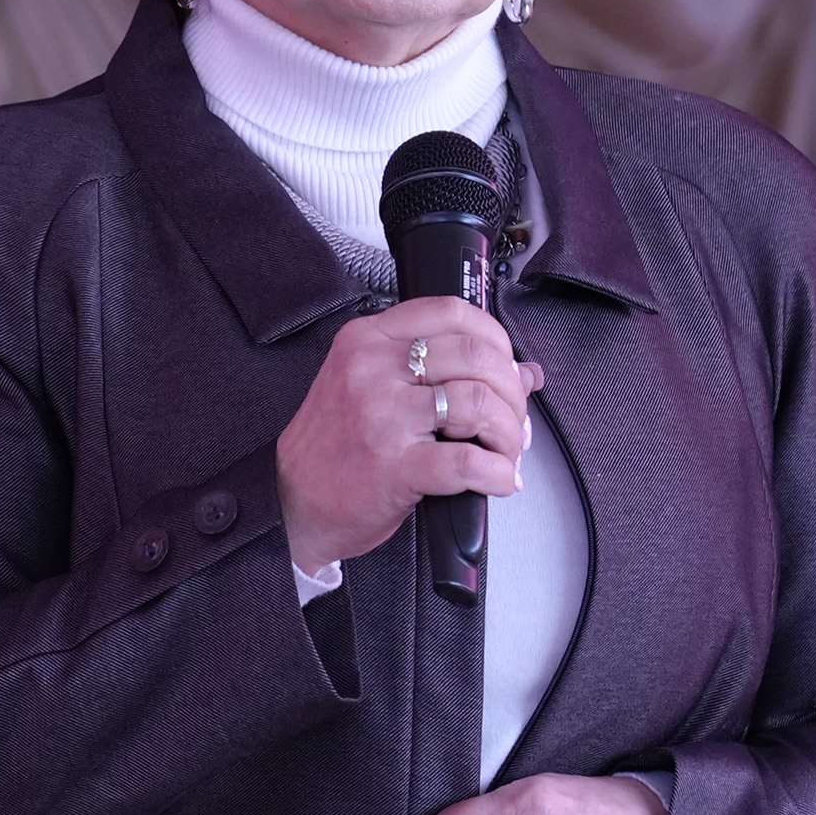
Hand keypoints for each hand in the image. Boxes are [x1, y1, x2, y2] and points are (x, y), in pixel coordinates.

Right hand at [275, 299, 543, 575]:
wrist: (292, 502)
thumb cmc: (334, 445)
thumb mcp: (369, 385)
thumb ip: (437, 369)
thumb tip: (523, 372)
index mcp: (367, 340)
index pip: (451, 312)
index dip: (495, 338)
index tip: (504, 367)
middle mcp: (373, 370)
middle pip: (475, 356)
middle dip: (510, 392)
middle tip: (512, 420)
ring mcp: (382, 417)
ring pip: (478, 403)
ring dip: (508, 434)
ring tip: (505, 453)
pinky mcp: (394, 466)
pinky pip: (468, 463)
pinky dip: (497, 474)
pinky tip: (497, 481)